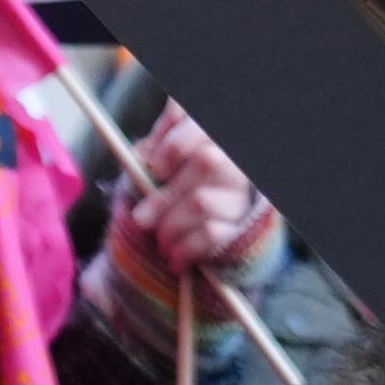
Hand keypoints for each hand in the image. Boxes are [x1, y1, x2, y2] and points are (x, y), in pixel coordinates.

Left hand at [117, 104, 271, 273]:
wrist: (195, 234)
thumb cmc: (172, 189)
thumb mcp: (159, 163)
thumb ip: (153, 149)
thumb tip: (141, 156)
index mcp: (212, 141)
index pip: (202, 127)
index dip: (175, 144)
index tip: (154, 167)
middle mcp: (235, 164)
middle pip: (206, 161)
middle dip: (165, 194)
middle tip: (141, 218)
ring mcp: (242, 195)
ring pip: (201, 202)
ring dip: (169, 226)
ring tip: (158, 240)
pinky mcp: (243, 227)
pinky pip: (211, 233)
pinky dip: (185, 248)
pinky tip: (174, 257)